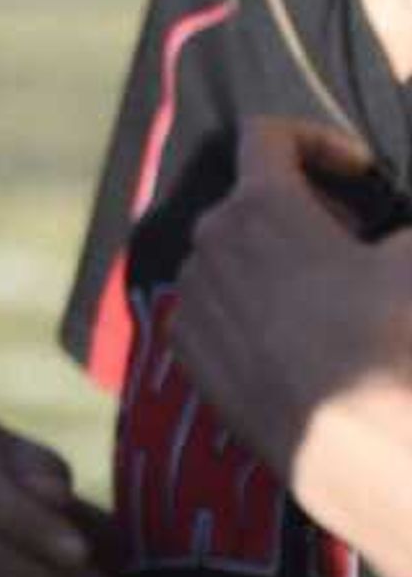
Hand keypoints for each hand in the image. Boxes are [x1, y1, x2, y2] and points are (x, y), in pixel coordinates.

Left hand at [174, 118, 411, 560]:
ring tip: (329, 293)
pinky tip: (296, 335)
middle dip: (302, 207)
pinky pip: (213, 307)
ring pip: (226, 256)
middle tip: (353, 239)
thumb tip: (388, 242)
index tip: (358, 173)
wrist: (357, 441)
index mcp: (259, 206)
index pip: (266, 135)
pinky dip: (249, 305)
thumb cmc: (394, 336)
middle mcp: (208, 245)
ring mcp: (190, 300)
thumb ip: (402, 230)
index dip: (317, 141)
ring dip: (272, 259)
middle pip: (248, 200)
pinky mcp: (185, 351)